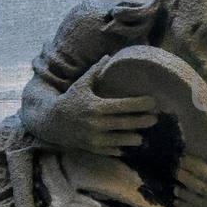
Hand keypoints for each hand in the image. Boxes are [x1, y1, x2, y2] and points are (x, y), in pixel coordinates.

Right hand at [33, 61, 158, 155]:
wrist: (50, 121)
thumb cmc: (69, 100)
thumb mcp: (81, 85)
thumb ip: (95, 71)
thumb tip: (108, 56)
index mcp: (96, 106)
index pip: (122, 106)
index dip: (139, 104)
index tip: (153, 102)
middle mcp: (96, 123)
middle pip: (125, 123)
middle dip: (142, 121)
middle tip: (156, 119)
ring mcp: (94, 138)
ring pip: (120, 140)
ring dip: (133, 139)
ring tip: (143, 137)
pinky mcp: (92, 148)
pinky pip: (110, 150)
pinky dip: (119, 149)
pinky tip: (127, 147)